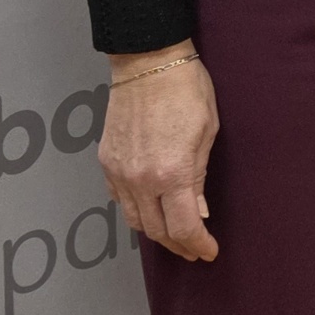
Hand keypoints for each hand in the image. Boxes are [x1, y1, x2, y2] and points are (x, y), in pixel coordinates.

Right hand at [100, 46, 218, 261]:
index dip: (197, 245)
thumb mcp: (208, 132)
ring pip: (134, 220)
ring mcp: (119, 172)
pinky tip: (150, 210)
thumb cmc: (187, 90)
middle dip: (178, 244)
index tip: (209, 251)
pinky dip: (136, 211)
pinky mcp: (106, 162)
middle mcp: (140, 180)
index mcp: (172, 173)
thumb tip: (198, 211)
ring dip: (155, 233)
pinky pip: (120, 199)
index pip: (183, 226)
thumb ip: (200, 178)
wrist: (148, 62)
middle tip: (194, 249)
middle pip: (157, 231)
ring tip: (174, 236)